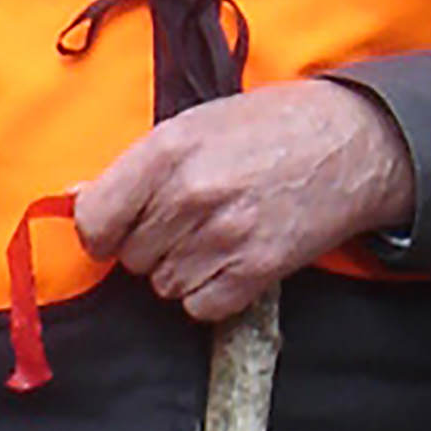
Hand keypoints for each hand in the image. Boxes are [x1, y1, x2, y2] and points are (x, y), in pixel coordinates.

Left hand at [72, 80, 414, 324]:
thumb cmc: (271, 126)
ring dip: (180, 269)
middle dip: (148, 244)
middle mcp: (190, 196)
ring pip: (163, 285)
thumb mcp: (196, 124)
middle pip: (129, 256)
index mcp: (166, 151)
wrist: (353, 143)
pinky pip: (201, 306)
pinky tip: (231, 260)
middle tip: (185, 219)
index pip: (94, 219)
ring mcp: (224, 236)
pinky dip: (210, 292)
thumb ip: (137, 166)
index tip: (112, 229)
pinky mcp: (257, 270)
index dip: (98, 230)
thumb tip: (78, 196)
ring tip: (214, 234)